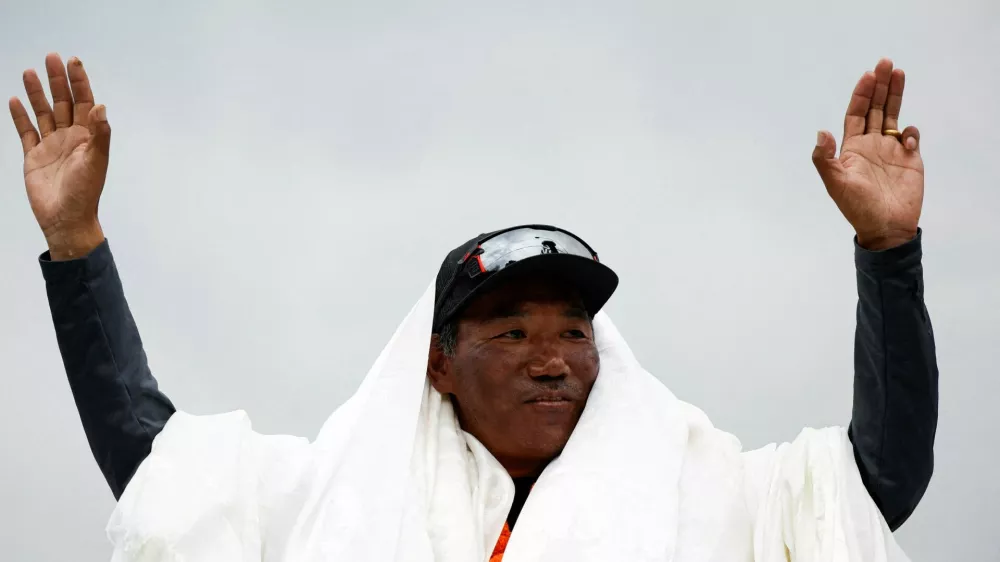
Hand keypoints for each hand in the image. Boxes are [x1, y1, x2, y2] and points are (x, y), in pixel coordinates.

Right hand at [9, 53, 109, 259]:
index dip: (80, 82)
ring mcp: (51, 145)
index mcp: (88, 137)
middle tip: (51, 57)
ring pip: (44, 113)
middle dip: (58, 80)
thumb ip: (99, 135)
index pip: (85, 102)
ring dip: (37, 94)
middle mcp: (70, 137)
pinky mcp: (34, 155)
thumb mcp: (95, 162)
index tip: (74, 61)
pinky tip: (15, 99)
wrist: (65, 218)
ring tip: (30, 72)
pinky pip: (26, 131)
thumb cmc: (85, 192)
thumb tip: (101, 107)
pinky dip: (21, 116)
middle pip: (64, 102)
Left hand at [812, 58, 923, 249]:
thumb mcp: (836, 184)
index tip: (868, 75)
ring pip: (892, 115)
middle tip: (885, 62)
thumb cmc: (857, 208)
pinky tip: (906, 138)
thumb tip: (820, 132)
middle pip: (875, 108)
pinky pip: (910, 136)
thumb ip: (824, 159)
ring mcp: (890, 150)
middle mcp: (871, 144)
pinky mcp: (909, 158)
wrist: (885, 228)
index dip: (861, 94)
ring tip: (899, 72)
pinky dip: (910, 131)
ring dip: (895, 95)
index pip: (856, 113)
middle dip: (880, 85)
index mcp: (852, 147)